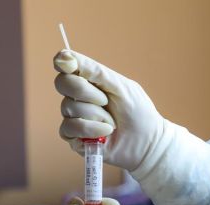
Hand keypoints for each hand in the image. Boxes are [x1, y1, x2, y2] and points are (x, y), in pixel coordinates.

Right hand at [53, 51, 209, 204]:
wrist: (147, 142)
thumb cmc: (137, 112)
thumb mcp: (120, 86)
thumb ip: (94, 71)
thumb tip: (63, 56)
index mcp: (90, 80)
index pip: (65, 65)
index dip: (64, 62)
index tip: (70, 65)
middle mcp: (78, 97)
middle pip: (62, 83)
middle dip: (85, 91)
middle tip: (106, 101)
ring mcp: (74, 116)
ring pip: (68, 107)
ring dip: (96, 115)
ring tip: (113, 123)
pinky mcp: (73, 137)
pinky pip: (69, 128)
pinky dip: (91, 129)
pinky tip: (106, 133)